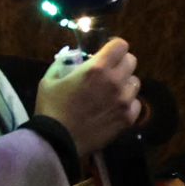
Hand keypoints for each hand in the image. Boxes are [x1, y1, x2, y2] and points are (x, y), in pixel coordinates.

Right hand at [36, 37, 140, 156]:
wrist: (57, 140)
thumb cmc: (50, 107)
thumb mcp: (48, 80)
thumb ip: (63, 64)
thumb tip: (72, 56)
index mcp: (96, 69)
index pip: (120, 45)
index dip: (113, 45)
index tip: (106, 51)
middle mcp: (115, 81)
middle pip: (131, 61)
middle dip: (120, 62)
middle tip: (108, 70)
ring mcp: (124, 101)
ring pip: (135, 82)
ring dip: (124, 82)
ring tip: (110, 91)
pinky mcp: (128, 118)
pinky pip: (136, 103)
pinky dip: (127, 102)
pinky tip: (113, 106)